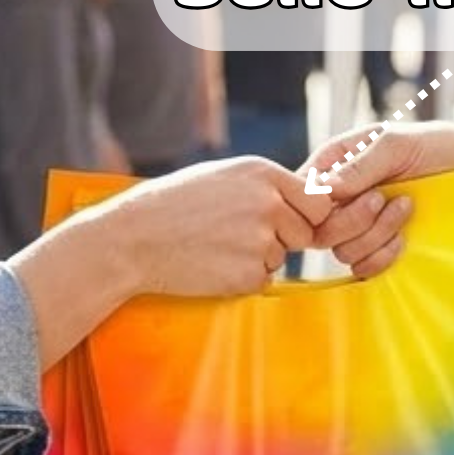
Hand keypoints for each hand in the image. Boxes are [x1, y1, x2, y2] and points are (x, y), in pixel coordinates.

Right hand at [106, 156, 315, 295]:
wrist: (134, 238)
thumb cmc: (174, 204)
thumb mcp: (224, 176)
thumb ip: (266, 186)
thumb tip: (308, 199)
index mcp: (264, 174)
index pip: (319, 201)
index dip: (307, 215)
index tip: (289, 222)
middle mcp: (269, 204)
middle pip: (306, 233)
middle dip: (285, 239)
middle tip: (242, 237)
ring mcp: (261, 241)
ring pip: (282, 258)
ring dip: (258, 258)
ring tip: (216, 246)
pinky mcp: (249, 275)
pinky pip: (263, 280)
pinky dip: (242, 278)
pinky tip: (211, 264)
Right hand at [304, 122, 453, 276]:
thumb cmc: (439, 146)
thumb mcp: (398, 143)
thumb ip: (361, 164)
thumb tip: (325, 189)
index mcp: (336, 164)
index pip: (303, 194)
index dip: (318, 204)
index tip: (354, 193)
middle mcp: (341, 198)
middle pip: (319, 229)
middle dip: (353, 219)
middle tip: (384, 198)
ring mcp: (360, 226)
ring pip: (341, 250)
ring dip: (375, 234)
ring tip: (406, 207)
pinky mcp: (379, 250)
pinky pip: (362, 268)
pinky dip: (382, 257)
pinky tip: (404, 239)